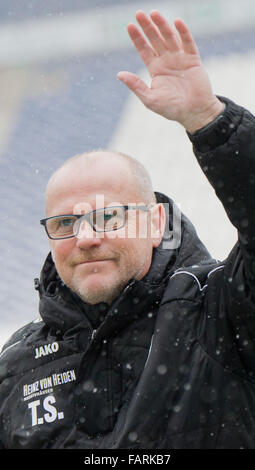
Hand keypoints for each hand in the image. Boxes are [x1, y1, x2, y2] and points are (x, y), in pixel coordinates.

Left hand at [117, 10, 223, 132]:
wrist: (194, 113)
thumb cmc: (171, 109)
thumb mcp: (150, 99)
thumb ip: (136, 85)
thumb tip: (119, 74)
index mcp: (155, 69)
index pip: (144, 50)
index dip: (137, 38)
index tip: (129, 26)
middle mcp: (167, 61)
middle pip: (155, 40)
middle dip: (147, 27)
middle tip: (139, 13)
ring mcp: (180, 59)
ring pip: (170, 38)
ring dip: (162, 26)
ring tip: (154, 13)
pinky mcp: (193, 60)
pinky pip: (188, 43)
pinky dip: (183, 33)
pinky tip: (177, 22)